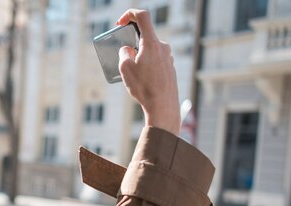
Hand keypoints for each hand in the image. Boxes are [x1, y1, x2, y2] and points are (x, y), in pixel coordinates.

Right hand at [116, 9, 180, 135]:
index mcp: (151, 43)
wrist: (163, 106)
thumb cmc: (144, 87)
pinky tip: (141, 80)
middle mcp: (162, 47)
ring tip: (131, 72)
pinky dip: (146, 64)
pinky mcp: (170, 68)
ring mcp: (168, 57)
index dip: (129, 14)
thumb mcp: (125, 69)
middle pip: (145, 36)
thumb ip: (123, 54)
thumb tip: (127, 50)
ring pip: (150, 50)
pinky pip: (155, 60)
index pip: (142, 16)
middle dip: (131, 42)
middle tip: (122, 54)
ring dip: (139, 55)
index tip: (120, 22)